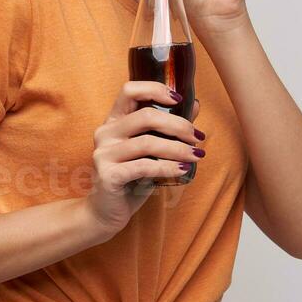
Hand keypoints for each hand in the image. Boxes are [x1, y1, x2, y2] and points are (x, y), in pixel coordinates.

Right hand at [81, 81, 205, 239]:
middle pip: (145, 116)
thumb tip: (195, 105)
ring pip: (147, 142)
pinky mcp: (108, 174)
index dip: (155, 89)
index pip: (129, 90)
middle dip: (178, 125)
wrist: (107, 211)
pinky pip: (144, 167)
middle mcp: (105, 132)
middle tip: (197, 137)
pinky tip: (183, 170)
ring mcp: (104, 153)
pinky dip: (168, 167)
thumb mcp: (150, 150)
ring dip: (178, 149)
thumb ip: (168, 128)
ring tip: (196, 156)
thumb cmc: (131, 178)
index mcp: (113, 120)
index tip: (178, 99)